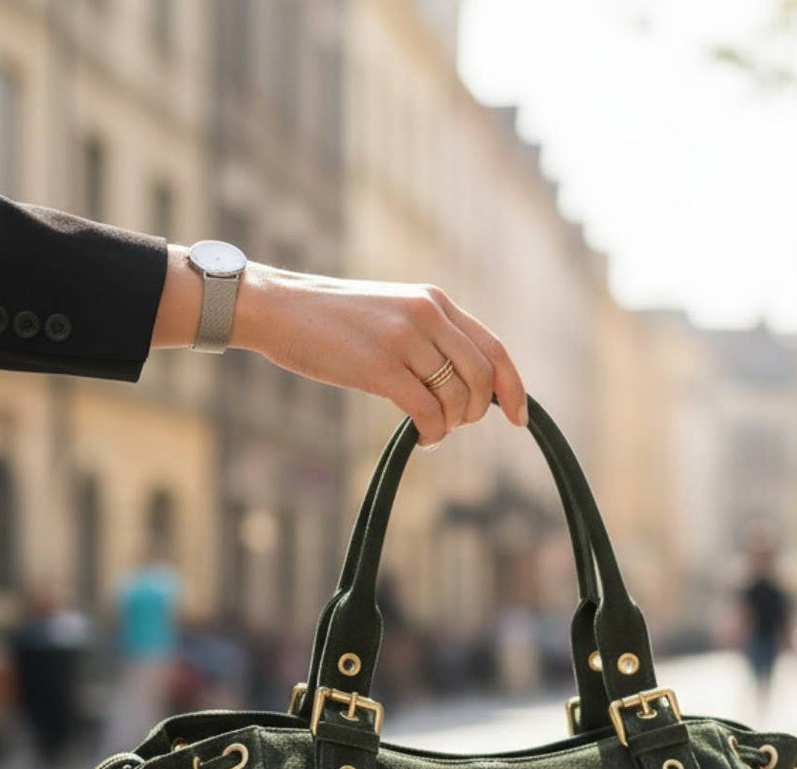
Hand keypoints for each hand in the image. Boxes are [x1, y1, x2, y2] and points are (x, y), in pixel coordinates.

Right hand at [152, 249, 528, 443]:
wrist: (277, 306)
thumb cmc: (333, 319)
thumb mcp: (392, 312)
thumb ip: (430, 337)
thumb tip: (466, 382)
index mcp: (434, 301)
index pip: (495, 348)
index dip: (514, 388)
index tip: (518, 418)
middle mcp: (427, 314)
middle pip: (483, 378)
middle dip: (477, 412)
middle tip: (454, 424)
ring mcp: (403, 339)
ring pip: (457, 398)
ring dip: (451, 425)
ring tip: (430, 428)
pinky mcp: (379, 366)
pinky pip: (428, 412)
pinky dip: (433, 434)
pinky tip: (422, 439)